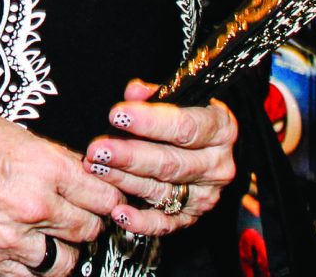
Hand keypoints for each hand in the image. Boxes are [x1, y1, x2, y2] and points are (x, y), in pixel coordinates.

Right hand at [0, 104, 120, 276]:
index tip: (107, 195)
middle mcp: (34, 206)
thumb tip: (80, 171)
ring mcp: (13, 238)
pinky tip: (35, 251)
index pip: (101, 195)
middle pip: (88, 229)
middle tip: (86, 214)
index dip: (108, 196)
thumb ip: (53, 157)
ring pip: (66, 262)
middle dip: (92, 222)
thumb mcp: (16, 133)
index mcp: (44, 168)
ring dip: (69, 250)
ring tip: (61, 236)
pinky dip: (38, 268)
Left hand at [82, 80, 236, 236]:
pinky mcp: (192, 216)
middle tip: (98, 149)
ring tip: (96, 168)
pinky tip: (118, 211)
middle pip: (170, 163)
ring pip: (162, 190)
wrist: (210, 145)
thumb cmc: (190, 116)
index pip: (184, 127)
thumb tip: (133, 93)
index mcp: (219, 129)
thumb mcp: (180, 97)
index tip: (117, 115)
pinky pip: (165, 223)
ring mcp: (206, 194)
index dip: (149, 122)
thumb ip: (154, 95)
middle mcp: (217, 165)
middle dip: (129, 156)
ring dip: (124, 181)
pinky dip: (141, 221)